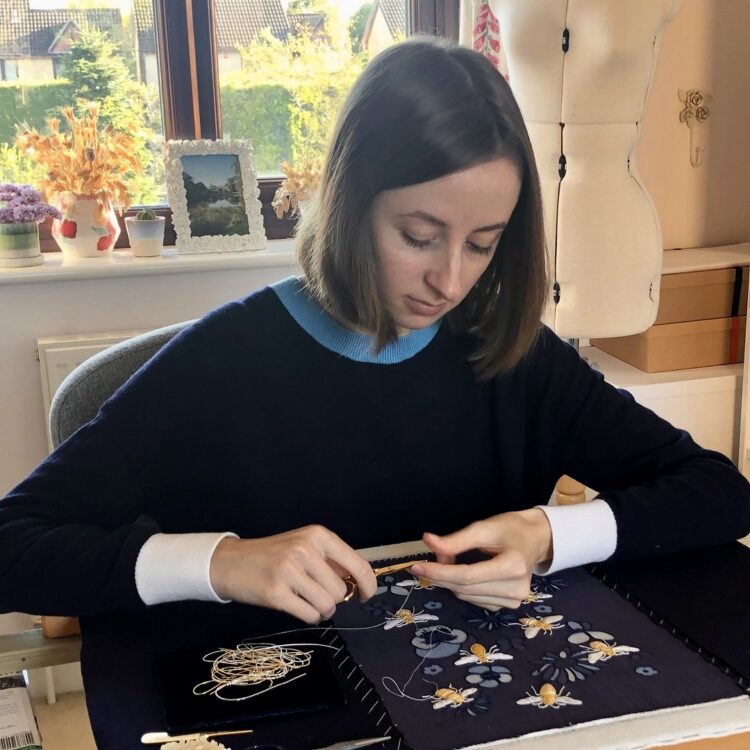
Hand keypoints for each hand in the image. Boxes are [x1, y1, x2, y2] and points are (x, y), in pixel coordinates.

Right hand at [209, 525, 376, 623]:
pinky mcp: (276, 593)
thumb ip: (331, 560)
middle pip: (340, 590)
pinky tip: (297, 606)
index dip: (368, 584)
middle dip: (333, 599)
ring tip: (306, 601)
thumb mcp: (304, 545)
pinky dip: (309, 617)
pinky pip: (310, 615)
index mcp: (318, 535)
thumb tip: (359, 582)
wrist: (231, 562)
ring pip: (327, 605)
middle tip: (316, 593)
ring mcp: (290, 571)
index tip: (366, 595)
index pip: (357, 564)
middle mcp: (305, 549)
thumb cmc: (273, 555)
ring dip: (321, 610)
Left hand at [410, 509, 552, 610]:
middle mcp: (515, 589)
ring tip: (453, 560)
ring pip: (466, 595)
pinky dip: (463, 587)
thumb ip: (456, 540)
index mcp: (512, 567)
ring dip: (451, 580)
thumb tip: (428, 541)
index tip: (416, 566)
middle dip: (442, 574)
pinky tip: (467, 572)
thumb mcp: (484, 527)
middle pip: (464, 588)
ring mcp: (514, 601)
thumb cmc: (510, 528)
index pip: (466, 576)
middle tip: (431, 556)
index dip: (439, 572)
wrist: (536, 539)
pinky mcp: (509, 605)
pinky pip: (474, 600)